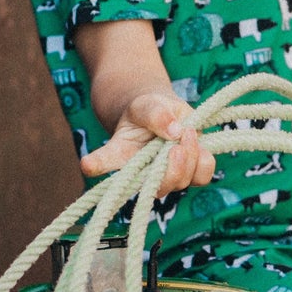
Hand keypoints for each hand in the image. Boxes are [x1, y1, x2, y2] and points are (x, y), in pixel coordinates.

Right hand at [79, 90, 215, 196]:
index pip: (103, 161)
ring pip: (181, 182)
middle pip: (153, 187)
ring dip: (189, 159)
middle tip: (175, 146)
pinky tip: (197, 142)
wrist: (166, 113)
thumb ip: (156, 114)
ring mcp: (166, 177)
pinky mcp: (190, 174)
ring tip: (187, 133)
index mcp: (120, 154)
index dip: (96, 165)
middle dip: (169, 170)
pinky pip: (202, 176)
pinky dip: (204, 160)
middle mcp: (141, 173)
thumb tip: (175, 131)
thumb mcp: (147, 103)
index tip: (88, 163)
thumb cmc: (148, 109)